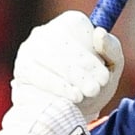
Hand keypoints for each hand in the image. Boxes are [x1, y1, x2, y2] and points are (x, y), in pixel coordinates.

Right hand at [10, 7, 123, 126]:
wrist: (72, 111)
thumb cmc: (93, 82)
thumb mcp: (111, 67)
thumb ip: (112, 48)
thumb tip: (99, 33)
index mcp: (70, 24)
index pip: (75, 32)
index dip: (89, 56)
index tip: (103, 77)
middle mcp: (45, 32)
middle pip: (60, 47)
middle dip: (79, 72)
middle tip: (95, 89)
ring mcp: (30, 49)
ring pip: (47, 60)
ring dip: (67, 80)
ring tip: (83, 95)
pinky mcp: (22, 68)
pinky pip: (36, 75)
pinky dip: (54, 87)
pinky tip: (68, 98)